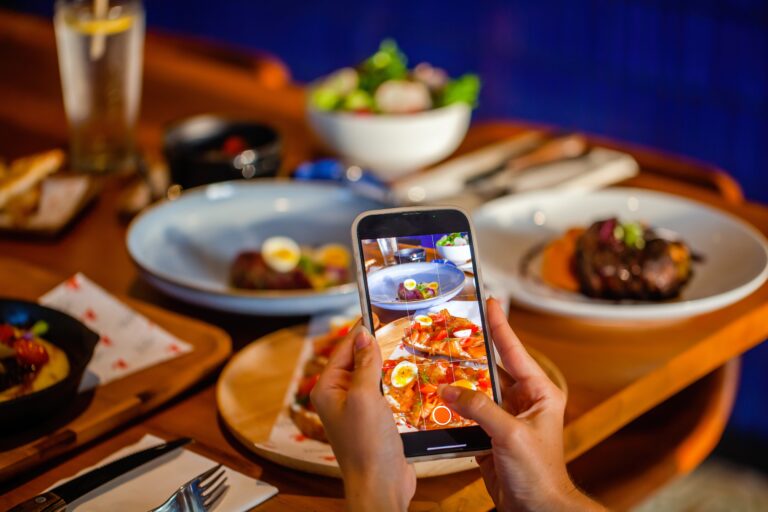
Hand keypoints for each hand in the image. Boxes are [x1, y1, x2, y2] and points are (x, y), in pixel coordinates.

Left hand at [311, 324, 415, 511]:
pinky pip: (382, 392)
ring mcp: (356, 409)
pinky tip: (408, 376)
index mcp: (328, 389)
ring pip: (372, 375)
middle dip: (375, 346)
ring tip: (405, 345)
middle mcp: (339, 397)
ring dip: (386, 364)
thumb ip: (364, 364)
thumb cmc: (367, 444)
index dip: (361, 330)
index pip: (344, 348)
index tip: (377, 310)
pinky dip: (394, 382)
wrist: (381, 484)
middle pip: (357, 360)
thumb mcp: (365, 397)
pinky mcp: (373, 420)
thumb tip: (363, 334)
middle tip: (397, 326)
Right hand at [438, 298, 604, 511]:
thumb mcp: (511, 434)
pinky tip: (436, 399)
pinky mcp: (490, 436)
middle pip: (492, 369)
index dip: (501, 325)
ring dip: (459, 382)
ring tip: (436, 363)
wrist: (537, 510)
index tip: (490, 302)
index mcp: (539, 393)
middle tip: (451, 333)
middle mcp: (523, 401)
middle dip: (470, 354)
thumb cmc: (539, 474)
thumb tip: (450, 389)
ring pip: (478, 392)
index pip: (516, 351)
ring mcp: (506, 419)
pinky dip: (454, 408)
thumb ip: (480, 408)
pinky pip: (469, 414)